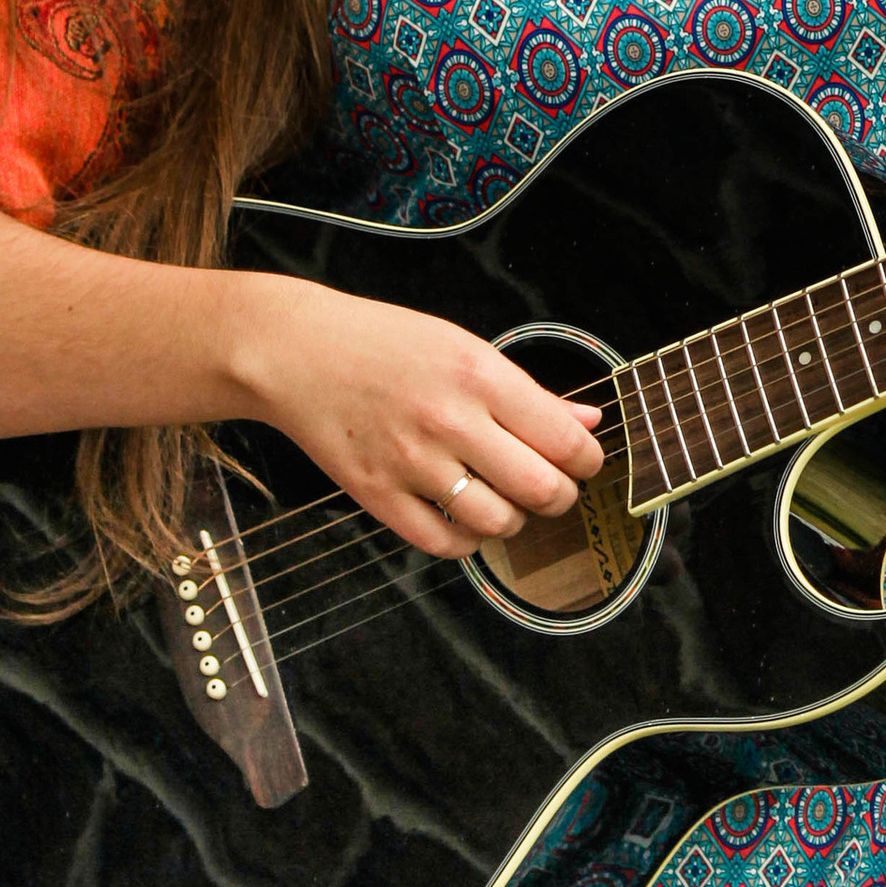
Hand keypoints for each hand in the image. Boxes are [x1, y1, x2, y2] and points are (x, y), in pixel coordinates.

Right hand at [223, 273, 604, 557]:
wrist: (297, 353)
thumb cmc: (383, 343)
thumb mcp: (464, 347)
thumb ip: (528, 392)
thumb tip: (587, 421)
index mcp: (479, 375)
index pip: (564, 440)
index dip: (588, 461)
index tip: (585, 463)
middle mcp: (449, 421)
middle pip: (539, 488)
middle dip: (561, 497)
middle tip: (554, 489)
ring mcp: (410, 463)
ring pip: (497, 522)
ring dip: (515, 520)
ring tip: (507, 502)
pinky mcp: (377, 495)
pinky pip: (443, 543)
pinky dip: (468, 541)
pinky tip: (467, 520)